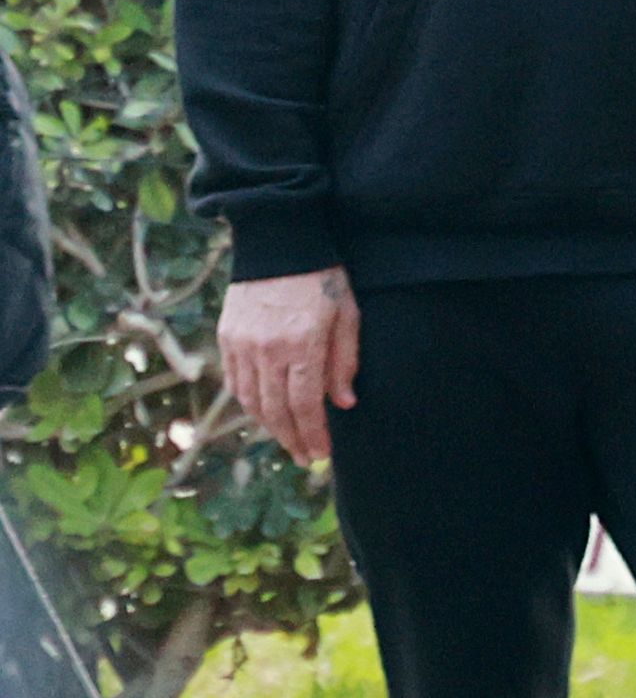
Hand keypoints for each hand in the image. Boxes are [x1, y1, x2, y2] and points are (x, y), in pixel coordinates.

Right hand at [219, 268, 359, 467]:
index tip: (321, 453)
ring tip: (288, 439)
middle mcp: (267, 348)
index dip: (313, 433)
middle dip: (292, 439)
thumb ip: (345, 361)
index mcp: (301, 343)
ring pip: (252, 401)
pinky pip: (235, 382)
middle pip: (277, 410)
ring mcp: (242, 343)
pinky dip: (249, 402)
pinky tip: (264, 412)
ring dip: (270, 426)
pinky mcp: (227, 336)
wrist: (280, 240)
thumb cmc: (323, 276)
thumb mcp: (347, 315)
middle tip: (305, 458)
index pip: (305, 405)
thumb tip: (343, 404)